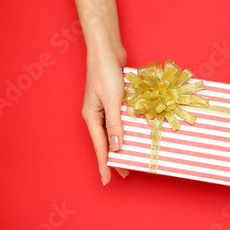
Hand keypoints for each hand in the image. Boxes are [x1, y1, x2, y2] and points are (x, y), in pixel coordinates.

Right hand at [82, 41, 128, 184]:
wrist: (106, 49)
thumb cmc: (105, 72)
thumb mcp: (111, 100)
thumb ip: (114, 124)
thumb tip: (116, 146)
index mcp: (91, 116)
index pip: (99, 146)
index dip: (104, 164)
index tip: (108, 180)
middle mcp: (97, 114)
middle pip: (107, 140)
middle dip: (115, 156)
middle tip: (125, 171)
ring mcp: (105, 106)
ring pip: (115, 129)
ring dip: (123, 141)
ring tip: (132, 155)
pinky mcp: (114, 99)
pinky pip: (121, 117)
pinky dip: (128, 125)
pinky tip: (137, 131)